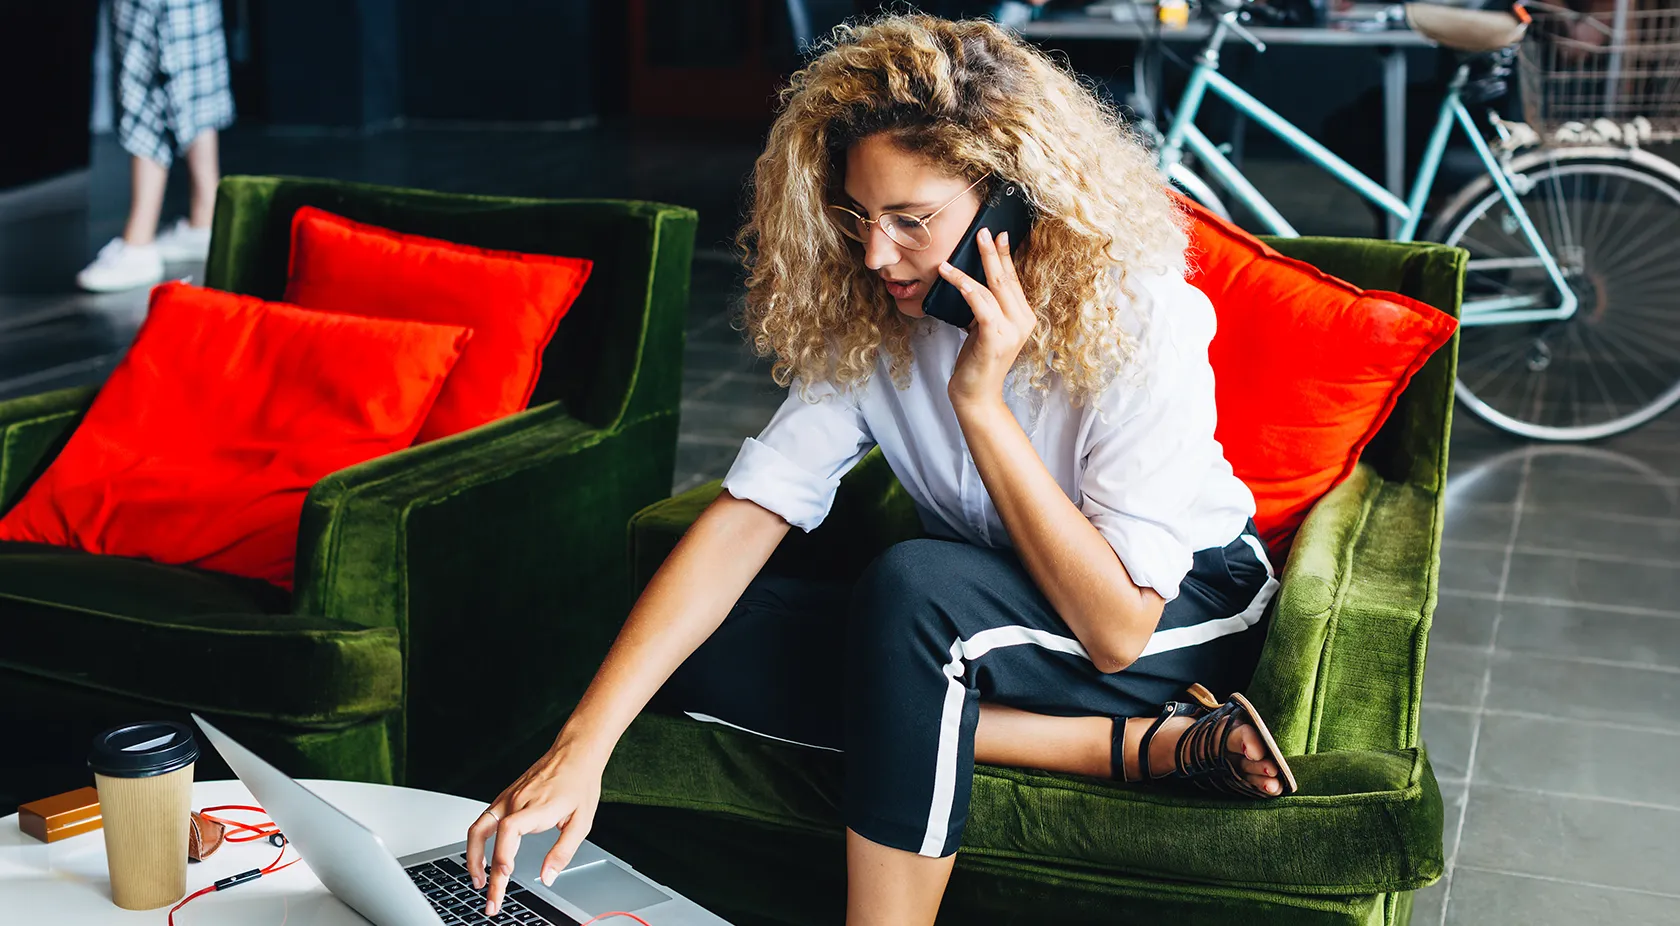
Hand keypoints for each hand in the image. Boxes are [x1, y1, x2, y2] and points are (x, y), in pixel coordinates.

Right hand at [464, 740, 604, 916]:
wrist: (575, 754)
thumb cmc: (579, 784)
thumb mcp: (582, 822)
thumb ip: (563, 852)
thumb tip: (547, 876)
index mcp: (537, 806)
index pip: (509, 829)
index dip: (503, 853)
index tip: (504, 874)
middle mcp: (516, 800)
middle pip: (487, 836)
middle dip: (483, 870)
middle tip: (490, 898)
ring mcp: (507, 798)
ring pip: (477, 829)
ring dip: (473, 857)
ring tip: (478, 881)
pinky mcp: (505, 797)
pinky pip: (483, 821)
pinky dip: (478, 843)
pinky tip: (483, 858)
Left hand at [939, 228, 1034, 413]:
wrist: (976, 395)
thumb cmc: (976, 363)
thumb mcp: (983, 329)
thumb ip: (985, 309)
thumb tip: (972, 284)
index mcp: (1023, 318)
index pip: (1013, 281)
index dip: (1005, 257)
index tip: (999, 235)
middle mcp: (1023, 322)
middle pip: (1006, 280)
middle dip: (994, 253)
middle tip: (984, 231)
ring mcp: (1011, 330)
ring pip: (992, 289)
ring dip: (972, 268)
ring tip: (957, 254)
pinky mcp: (995, 338)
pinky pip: (980, 304)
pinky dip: (965, 287)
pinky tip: (951, 275)